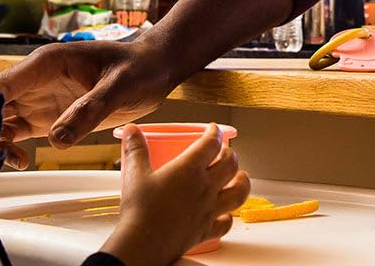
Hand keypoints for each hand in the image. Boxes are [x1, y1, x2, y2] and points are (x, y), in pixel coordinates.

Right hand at [0, 40, 170, 167]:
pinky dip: (6, 147)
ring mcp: (37, 98)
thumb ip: (89, 110)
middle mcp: (34, 79)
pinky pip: (13, 132)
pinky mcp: (45, 117)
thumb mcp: (120, 86)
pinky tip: (21, 161)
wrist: (156, 68)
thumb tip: (56, 140)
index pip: (0, 83)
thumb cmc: (140, 66)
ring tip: (10, 160)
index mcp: (46, 62)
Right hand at [102, 124, 250, 265]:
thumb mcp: (134, 174)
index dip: (214, 133)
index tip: (212, 129)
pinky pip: (226, 224)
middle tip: (224, 151)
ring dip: (242, 182)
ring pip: (238, 193)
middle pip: (230, 165)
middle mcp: (205, 188)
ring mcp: (208, 210)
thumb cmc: (139, 210)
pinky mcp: (206, 231)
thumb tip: (131, 131)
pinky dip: (228, 217)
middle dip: (230, 154)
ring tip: (240, 177)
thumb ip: (135, 150)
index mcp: (190, 169)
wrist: (142, 245)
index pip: (211, 143)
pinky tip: (225, 214)